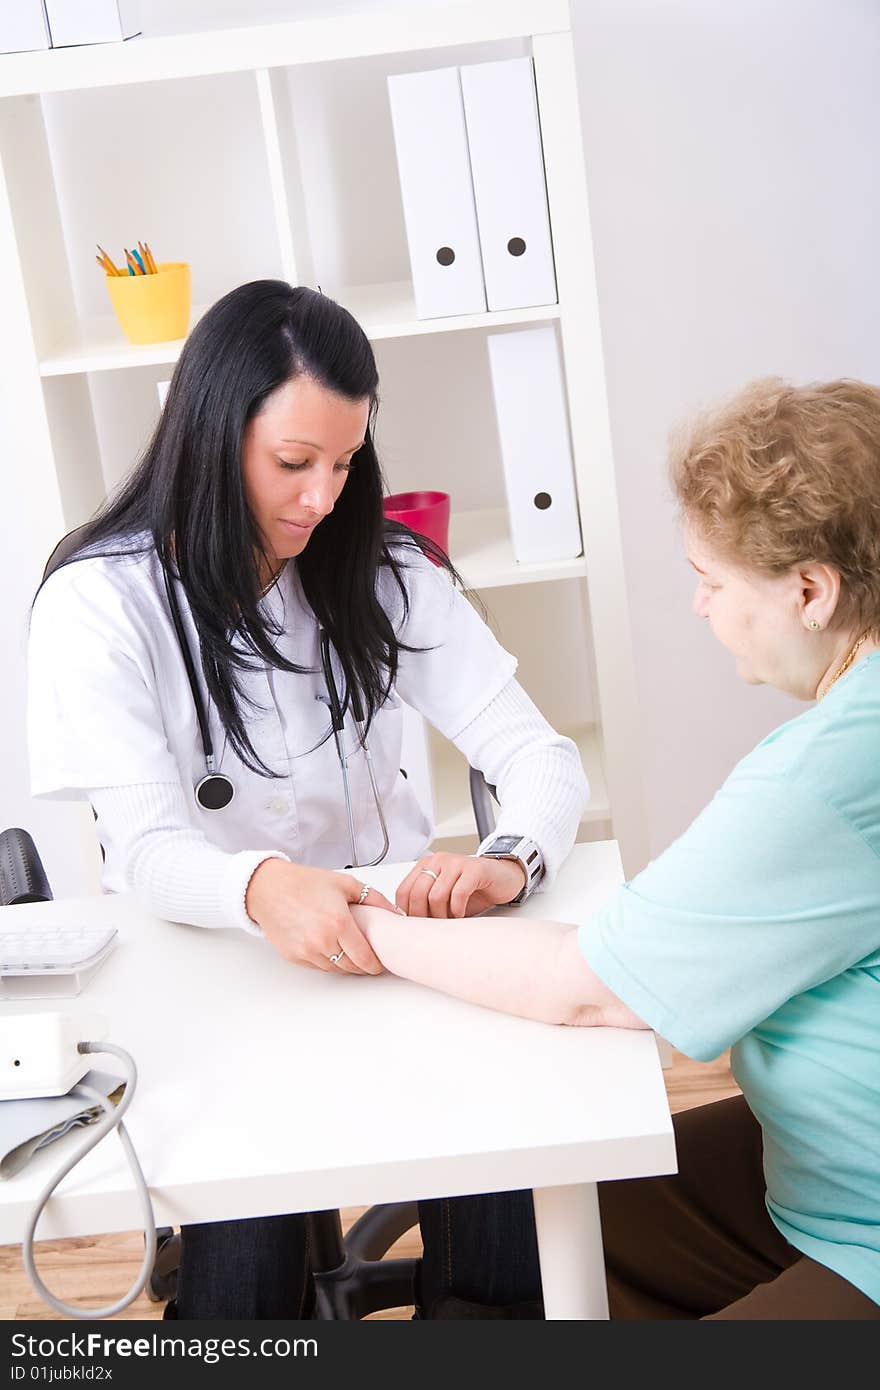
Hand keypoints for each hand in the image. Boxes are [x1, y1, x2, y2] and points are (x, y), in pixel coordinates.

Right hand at [244, 859, 395, 972]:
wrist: (268, 888)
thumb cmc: (303, 883)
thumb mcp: (345, 883)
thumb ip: (374, 899)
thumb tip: (395, 913)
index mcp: (338, 923)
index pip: (365, 958)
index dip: (376, 964)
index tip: (380, 962)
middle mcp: (322, 941)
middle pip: (352, 967)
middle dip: (363, 965)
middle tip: (369, 957)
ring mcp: (307, 951)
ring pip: (335, 969)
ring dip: (346, 964)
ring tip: (351, 951)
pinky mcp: (294, 956)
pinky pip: (318, 966)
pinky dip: (328, 961)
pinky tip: (331, 948)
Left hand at [395, 852, 525, 918]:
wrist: (503, 878)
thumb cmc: (472, 890)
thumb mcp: (443, 897)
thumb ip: (425, 904)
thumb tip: (407, 926)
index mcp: (425, 865)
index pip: (403, 891)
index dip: (406, 913)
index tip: (415, 927)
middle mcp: (438, 860)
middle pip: (417, 894)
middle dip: (423, 917)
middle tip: (433, 928)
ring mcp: (456, 862)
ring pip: (436, 896)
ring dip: (442, 916)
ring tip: (449, 921)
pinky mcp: (474, 868)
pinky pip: (458, 894)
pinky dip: (458, 910)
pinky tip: (461, 914)